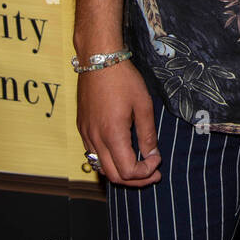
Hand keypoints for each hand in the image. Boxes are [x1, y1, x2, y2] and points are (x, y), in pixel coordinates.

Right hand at [77, 59, 161, 186]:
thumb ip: (147, 134)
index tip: (157, 161)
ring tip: (139, 166)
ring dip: (121, 172)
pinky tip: (121, 152)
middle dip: (135, 179)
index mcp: (112, 134)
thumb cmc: (123, 79)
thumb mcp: (143, 105)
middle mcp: (95, 138)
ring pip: (101, 168)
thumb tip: (152, 156)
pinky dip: (108, 161)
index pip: (128, 171)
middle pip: (113, 176)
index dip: (146, 172)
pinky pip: (92, 154)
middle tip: (152, 173)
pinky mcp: (81, 127)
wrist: (98, 60)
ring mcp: (85, 134)